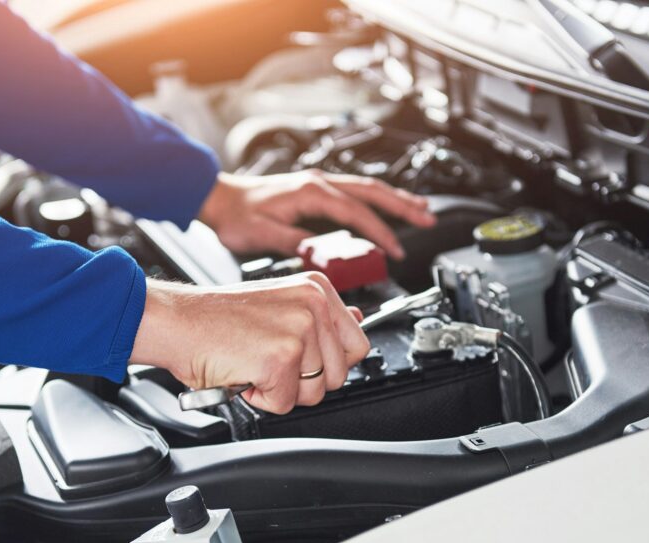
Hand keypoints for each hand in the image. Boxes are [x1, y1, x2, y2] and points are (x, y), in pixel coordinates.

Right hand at [130, 273, 370, 413]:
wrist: (176, 321)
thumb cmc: (217, 318)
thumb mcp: (279, 304)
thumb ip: (322, 316)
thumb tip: (357, 319)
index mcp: (317, 289)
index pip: (357, 344)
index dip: (328, 362)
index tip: (300, 358)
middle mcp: (313, 305)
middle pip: (339, 375)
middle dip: (304, 381)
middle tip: (268, 359)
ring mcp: (299, 331)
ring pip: (314, 393)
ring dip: (281, 390)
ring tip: (254, 362)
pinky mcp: (280, 359)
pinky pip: (284, 403)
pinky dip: (260, 398)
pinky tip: (243, 372)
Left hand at [197, 170, 434, 259]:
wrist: (219, 199)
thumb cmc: (236, 216)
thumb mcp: (261, 235)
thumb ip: (293, 243)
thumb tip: (319, 253)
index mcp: (310, 193)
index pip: (356, 213)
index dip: (379, 232)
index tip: (394, 250)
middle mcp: (318, 183)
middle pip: (372, 191)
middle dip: (402, 206)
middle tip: (428, 219)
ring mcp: (318, 184)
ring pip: (366, 188)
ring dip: (394, 199)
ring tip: (420, 209)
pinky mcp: (315, 191)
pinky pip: (354, 192)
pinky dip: (376, 199)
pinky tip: (385, 206)